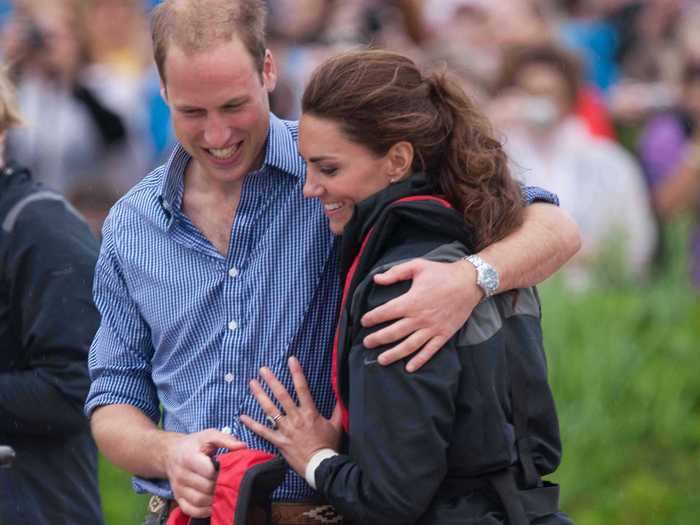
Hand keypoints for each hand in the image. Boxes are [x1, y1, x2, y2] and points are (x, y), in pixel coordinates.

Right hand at [164, 429, 246, 517]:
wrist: (171, 453)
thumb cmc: (194, 444)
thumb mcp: (209, 435)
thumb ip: (226, 439)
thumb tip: (242, 446)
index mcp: (189, 458)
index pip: (209, 472)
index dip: (222, 473)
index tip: (230, 470)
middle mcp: (181, 475)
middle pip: (205, 488)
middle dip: (220, 486)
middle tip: (230, 483)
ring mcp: (178, 488)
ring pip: (199, 501)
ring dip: (214, 500)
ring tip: (223, 493)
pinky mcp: (178, 498)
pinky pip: (191, 510)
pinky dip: (204, 511)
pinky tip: (213, 504)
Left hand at [240, 357, 341, 477]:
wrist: (321, 466)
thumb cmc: (329, 446)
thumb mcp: (337, 425)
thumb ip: (338, 409)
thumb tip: (341, 395)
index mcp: (310, 412)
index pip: (302, 388)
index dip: (297, 372)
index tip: (291, 360)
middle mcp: (296, 418)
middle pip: (282, 395)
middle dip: (272, 380)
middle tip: (263, 369)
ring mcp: (286, 429)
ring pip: (270, 410)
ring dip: (260, 396)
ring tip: (252, 384)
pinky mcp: (279, 441)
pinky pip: (263, 431)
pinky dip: (252, 424)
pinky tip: (243, 416)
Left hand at [361, 258, 480, 371]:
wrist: (469, 282)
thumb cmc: (442, 273)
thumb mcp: (417, 266)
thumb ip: (395, 272)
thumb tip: (376, 279)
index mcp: (410, 301)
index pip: (385, 312)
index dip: (372, 318)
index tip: (364, 321)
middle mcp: (419, 318)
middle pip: (393, 332)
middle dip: (377, 339)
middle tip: (366, 343)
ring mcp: (432, 328)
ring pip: (409, 346)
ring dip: (394, 354)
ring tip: (381, 360)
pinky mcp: (444, 334)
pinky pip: (430, 350)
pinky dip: (419, 360)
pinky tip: (409, 368)